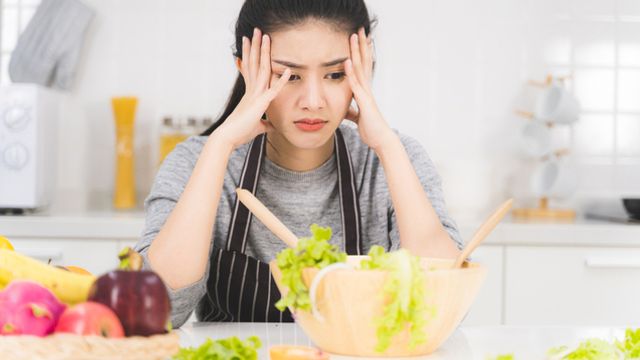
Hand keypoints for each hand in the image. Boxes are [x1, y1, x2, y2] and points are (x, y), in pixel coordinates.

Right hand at [216, 28, 290, 148]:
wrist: (228, 138)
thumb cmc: (240, 133)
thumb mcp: (257, 127)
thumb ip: (265, 124)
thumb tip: (272, 126)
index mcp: (250, 94)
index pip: (250, 70)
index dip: (250, 55)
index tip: (249, 43)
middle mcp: (251, 91)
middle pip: (254, 63)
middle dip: (255, 46)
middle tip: (256, 30)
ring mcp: (255, 95)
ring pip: (261, 69)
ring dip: (263, 51)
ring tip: (264, 35)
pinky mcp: (259, 104)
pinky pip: (273, 90)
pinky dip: (281, 80)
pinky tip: (288, 70)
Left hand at [344, 28, 395, 150]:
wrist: (381, 140)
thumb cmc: (371, 129)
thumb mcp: (358, 118)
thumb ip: (352, 111)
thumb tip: (345, 110)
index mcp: (365, 91)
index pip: (362, 68)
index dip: (360, 53)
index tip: (358, 40)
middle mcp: (367, 89)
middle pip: (364, 62)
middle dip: (361, 46)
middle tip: (360, 29)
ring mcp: (367, 94)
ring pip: (361, 69)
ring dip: (356, 52)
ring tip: (354, 36)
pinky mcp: (365, 102)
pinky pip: (356, 85)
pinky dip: (351, 73)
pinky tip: (347, 61)